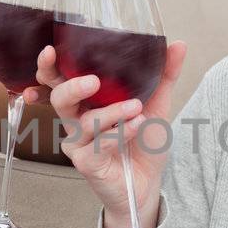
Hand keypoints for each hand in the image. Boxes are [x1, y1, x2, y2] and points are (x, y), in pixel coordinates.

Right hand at [33, 34, 187, 223]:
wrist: (149, 182)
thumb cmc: (143, 143)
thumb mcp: (157, 104)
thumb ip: (164, 75)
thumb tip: (179, 44)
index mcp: (86, 101)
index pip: (59, 80)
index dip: (49, 66)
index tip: (51, 50)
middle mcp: (76, 120)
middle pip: (58, 98)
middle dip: (73, 87)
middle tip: (93, 81)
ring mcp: (78, 142)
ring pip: (84, 122)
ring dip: (112, 112)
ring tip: (136, 109)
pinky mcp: (85, 163)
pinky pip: (98, 144)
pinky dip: (120, 133)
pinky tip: (137, 127)